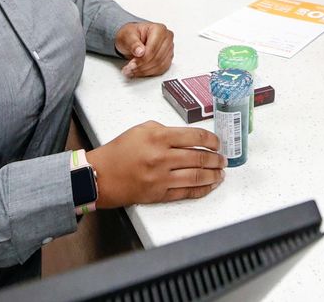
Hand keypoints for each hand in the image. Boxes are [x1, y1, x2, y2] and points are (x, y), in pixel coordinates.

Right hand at [87, 121, 225, 207]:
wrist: (100, 175)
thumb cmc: (118, 151)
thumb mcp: (140, 130)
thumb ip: (164, 130)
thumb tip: (186, 138)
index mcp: (158, 137)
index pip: (194, 136)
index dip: (211, 140)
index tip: (218, 143)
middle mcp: (162, 157)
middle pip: (199, 157)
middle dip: (216, 159)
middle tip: (223, 159)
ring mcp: (161, 177)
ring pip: (197, 176)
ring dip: (213, 175)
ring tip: (221, 173)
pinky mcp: (159, 194)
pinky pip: (186, 192)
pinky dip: (201, 190)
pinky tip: (209, 186)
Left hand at [115, 22, 173, 77]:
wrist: (131, 39)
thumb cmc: (130, 34)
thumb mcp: (127, 36)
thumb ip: (133, 43)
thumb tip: (140, 52)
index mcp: (159, 29)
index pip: (153, 49)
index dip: (142, 59)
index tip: (132, 65)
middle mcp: (166, 38)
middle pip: (157, 58)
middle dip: (142, 66)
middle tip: (129, 69)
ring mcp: (168, 48)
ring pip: (160, 66)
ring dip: (145, 71)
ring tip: (132, 71)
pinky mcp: (167, 58)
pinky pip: (161, 69)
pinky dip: (149, 73)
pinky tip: (139, 71)